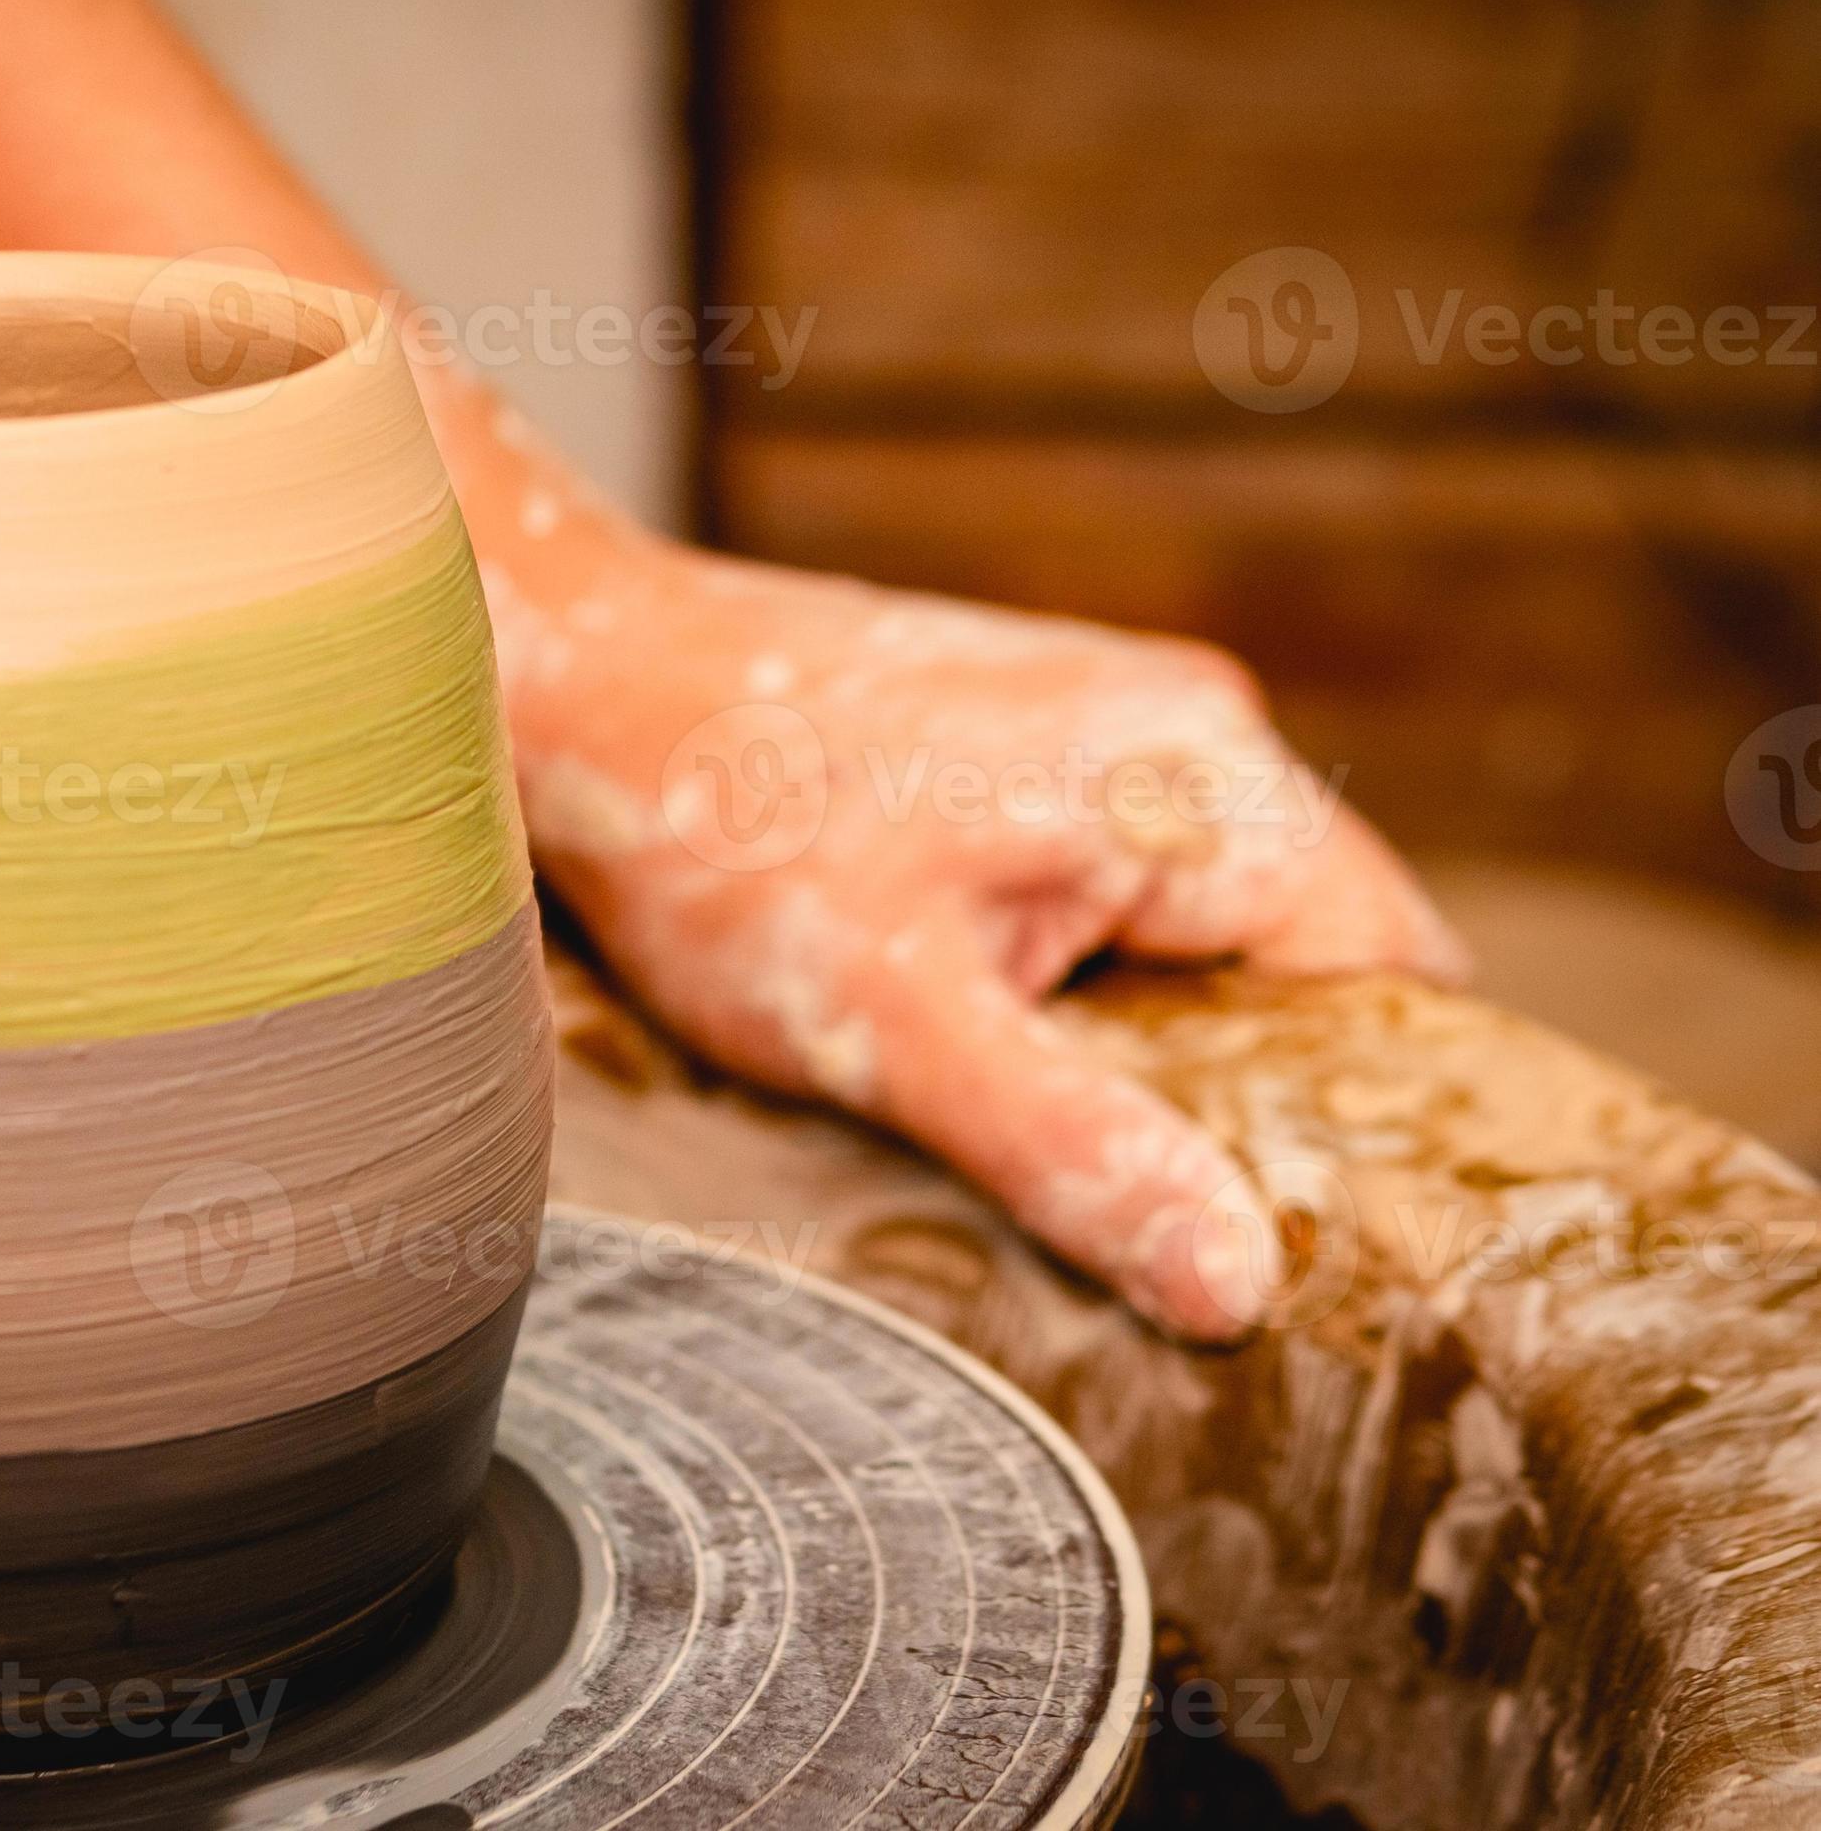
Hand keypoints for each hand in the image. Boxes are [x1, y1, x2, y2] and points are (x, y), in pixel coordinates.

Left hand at [490, 534, 1465, 1340]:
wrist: (577, 680)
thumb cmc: (716, 838)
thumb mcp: (897, 1031)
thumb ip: (1077, 1153)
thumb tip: (1244, 1289)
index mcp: (1195, 774)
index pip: (1392, 970)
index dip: (1361, 1110)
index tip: (1294, 1231)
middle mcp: (1184, 725)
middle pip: (1310, 951)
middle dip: (1248, 1081)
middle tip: (1146, 1198)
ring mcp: (1111, 719)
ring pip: (1209, 924)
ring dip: (1153, 1029)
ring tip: (1039, 1106)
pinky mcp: (1037, 739)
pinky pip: (1128, 883)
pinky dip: (1087, 970)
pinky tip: (988, 1022)